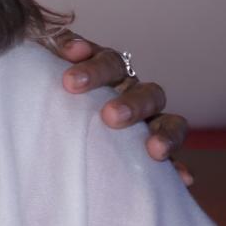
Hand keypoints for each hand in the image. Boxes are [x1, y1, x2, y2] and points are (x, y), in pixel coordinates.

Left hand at [51, 31, 191, 181]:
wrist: (45, 130)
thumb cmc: (46, 93)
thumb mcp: (42, 72)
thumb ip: (50, 54)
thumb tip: (65, 47)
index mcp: (108, 72)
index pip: (109, 62)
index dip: (94, 66)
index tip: (71, 74)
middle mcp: (133, 93)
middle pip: (143, 91)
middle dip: (130, 103)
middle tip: (110, 116)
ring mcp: (147, 123)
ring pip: (168, 121)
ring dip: (164, 133)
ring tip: (154, 150)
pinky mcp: (154, 152)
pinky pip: (174, 159)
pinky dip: (179, 166)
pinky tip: (183, 177)